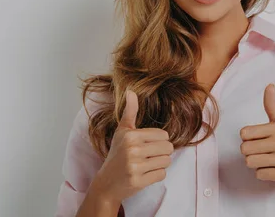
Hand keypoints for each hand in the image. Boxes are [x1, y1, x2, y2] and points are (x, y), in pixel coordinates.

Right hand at [91, 90, 173, 204]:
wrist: (106, 184)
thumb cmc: (117, 154)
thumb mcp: (122, 131)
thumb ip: (130, 111)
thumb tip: (130, 90)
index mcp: (130, 135)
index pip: (164, 135)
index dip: (158, 141)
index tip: (146, 146)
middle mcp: (132, 150)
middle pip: (168, 148)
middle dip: (161, 153)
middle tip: (147, 157)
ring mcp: (135, 167)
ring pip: (167, 161)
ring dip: (159, 164)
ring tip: (146, 165)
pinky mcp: (138, 181)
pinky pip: (161, 174)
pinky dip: (155, 175)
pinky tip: (144, 174)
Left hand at [239, 84, 274, 185]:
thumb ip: (272, 105)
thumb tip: (269, 85)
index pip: (244, 133)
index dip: (247, 138)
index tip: (258, 139)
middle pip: (244, 149)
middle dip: (250, 152)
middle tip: (262, 151)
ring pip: (250, 162)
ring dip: (256, 163)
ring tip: (268, 159)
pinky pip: (260, 174)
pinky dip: (264, 173)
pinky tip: (274, 168)